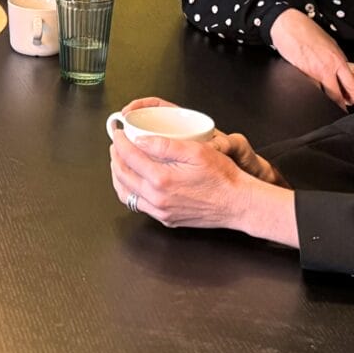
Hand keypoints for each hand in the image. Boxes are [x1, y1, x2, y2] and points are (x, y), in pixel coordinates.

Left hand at [108, 120, 295, 244]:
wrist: (238, 203)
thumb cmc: (222, 177)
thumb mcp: (195, 151)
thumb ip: (164, 144)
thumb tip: (140, 140)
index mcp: (161, 179)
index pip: (129, 157)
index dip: (120, 142)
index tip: (118, 133)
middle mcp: (157, 199)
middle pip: (123, 176)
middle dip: (115, 158)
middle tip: (116, 145)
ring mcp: (161, 212)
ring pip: (127, 194)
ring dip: (119, 176)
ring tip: (120, 162)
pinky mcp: (167, 219)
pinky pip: (140, 205)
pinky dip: (131, 191)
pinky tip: (135, 181)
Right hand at [268, 8, 353, 109]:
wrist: (288, 25)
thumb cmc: (307, 31)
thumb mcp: (330, 43)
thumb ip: (337, 60)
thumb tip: (342, 74)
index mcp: (337, 60)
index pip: (352, 85)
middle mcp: (325, 69)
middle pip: (336, 96)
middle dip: (341, 107)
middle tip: (345, 113)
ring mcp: (311, 74)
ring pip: (321, 95)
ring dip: (325, 100)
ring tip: (327, 103)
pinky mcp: (298, 76)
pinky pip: (307, 89)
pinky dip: (310, 92)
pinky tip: (310, 90)